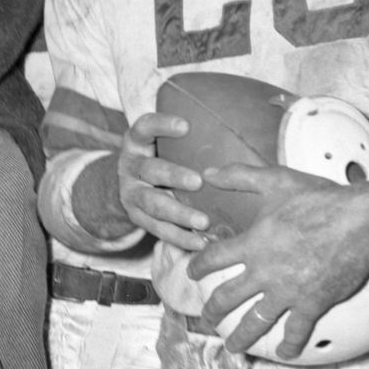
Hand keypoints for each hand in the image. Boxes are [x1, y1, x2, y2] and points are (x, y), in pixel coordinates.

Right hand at [117, 112, 209, 249]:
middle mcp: (131, 166)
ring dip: (179, 213)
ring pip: (153, 204)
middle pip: (150, 170)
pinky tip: (199, 242)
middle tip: (198, 182)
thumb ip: (187, 140)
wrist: (131, 184)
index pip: (145, 127)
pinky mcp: (136, 217)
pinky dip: (179, 237)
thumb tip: (237, 133)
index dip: (162, 125)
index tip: (185, 126)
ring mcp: (131, 193)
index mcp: (137, 142)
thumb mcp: (162, 143)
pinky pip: (158, 229)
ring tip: (203, 221)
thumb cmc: (160, 157)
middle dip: (174, 176)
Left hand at [189, 163, 368, 357]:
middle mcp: (263, 272)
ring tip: (233, 347)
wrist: (361, 225)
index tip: (192, 274)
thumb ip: (239, 176)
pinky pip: (297, 331)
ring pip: (256, 321)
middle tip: (206, 320)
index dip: (199, 267)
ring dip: (242, 337)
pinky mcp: (312, 304)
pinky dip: (290, 345)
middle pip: (227, 298)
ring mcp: (287, 292)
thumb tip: (209, 172)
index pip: (213, 259)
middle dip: (213, 311)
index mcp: (251, 244)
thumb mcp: (275, 181)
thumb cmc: (319, 201)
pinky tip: (284, 353)